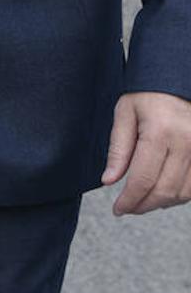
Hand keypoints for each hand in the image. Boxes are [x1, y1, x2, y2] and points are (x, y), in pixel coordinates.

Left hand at [102, 90, 190, 214]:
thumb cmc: (147, 95)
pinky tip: (162, 193)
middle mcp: (186, 144)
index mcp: (160, 132)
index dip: (130, 199)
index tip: (118, 209)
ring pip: (182, 194)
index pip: (143, 178)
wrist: (176, 82)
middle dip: (143, 205)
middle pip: (164, 191)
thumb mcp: (124, 113)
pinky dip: (178, 196)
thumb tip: (108, 180)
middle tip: (128, 208)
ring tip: (142, 201)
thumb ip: (118, 149)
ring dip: (161, 203)